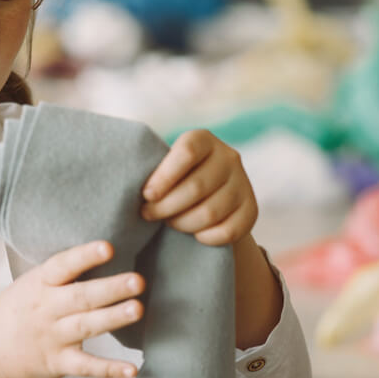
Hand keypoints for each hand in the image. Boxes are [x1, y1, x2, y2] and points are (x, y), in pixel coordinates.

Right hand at [0, 241, 142, 377]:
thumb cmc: (15, 312)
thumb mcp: (29, 285)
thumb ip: (60, 274)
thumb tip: (102, 252)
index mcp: (39, 285)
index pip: (63, 266)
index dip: (85, 256)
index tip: (108, 247)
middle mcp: (46, 309)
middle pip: (81, 297)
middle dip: (110, 288)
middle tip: (137, 280)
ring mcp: (52, 337)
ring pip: (86, 326)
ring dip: (113, 318)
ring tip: (137, 309)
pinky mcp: (58, 363)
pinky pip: (86, 366)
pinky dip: (108, 369)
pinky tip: (132, 368)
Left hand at [140, 130, 257, 245]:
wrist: (208, 194)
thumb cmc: (173, 179)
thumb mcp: (164, 165)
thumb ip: (152, 169)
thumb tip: (127, 185)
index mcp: (203, 139)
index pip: (187, 153)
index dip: (164, 177)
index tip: (146, 195)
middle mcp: (228, 157)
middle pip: (196, 187)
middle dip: (166, 207)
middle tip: (149, 214)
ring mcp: (243, 183)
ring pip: (210, 213)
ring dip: (183, 224)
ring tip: (169, 222)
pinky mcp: (251, 209)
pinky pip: (227, 231)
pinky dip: (205, 238)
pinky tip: (194, 234)